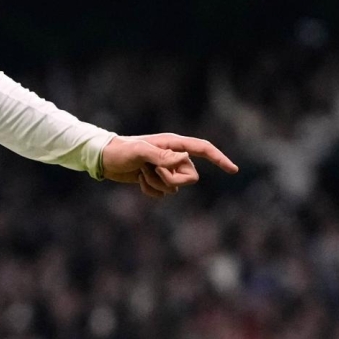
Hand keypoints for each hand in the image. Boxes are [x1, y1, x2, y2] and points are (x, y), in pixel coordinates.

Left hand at [100, 133, 238, 197]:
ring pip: (176, 188)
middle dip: (172, 179)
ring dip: (157, 184)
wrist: (105, 159)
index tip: (233, 170)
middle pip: (191, 177)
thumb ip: (161, 155)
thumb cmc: (120, 151)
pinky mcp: (157, 180)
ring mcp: (166, 169)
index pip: (203, 149)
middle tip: (152, 170)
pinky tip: (139, 180)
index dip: (220, 159)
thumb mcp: (138, 151)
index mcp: (174, 144)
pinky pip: (163, 194)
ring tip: (141, 172)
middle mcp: (173, 157)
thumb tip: (184, 159)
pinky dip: (150, 191)